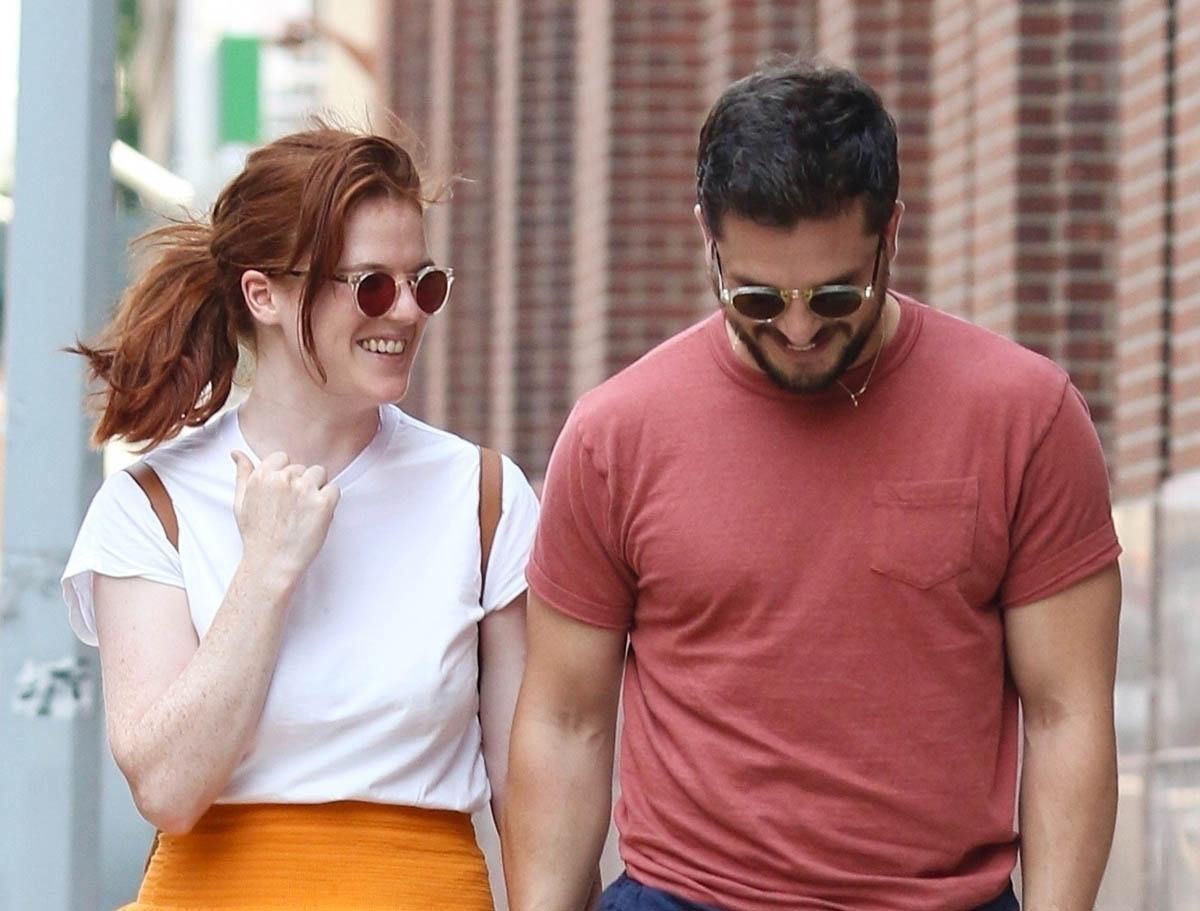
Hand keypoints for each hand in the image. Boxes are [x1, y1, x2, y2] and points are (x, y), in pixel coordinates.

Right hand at [231, 450, 339, 583]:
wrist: (271, 563)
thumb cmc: (256, 536)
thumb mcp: (240, 503)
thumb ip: (242, 475)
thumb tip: (237, 453)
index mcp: (262, 476)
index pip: (282, 458)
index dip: (286, 476)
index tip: (284, 494)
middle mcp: (283, 479)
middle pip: (303, 468)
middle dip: (301, 484)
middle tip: (293, 509)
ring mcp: (304, 489)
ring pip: (320, 474)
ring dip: (317, 489)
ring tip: (305, 512)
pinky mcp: (323, 502)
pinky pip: (334, 489)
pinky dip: (330, 502)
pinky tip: (317, 517)